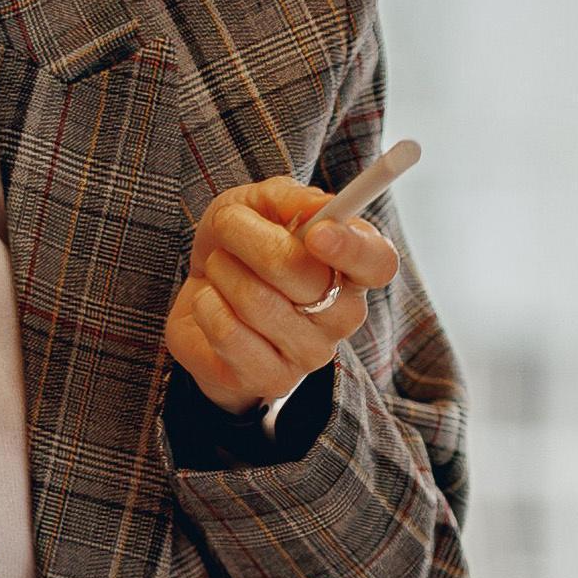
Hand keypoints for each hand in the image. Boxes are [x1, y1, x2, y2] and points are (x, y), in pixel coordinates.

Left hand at [167, 177, 395, 411]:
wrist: (199, 303)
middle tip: (229, 226)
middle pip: (301, 273)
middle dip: (247, 236)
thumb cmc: (240, 250)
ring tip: (219, 270)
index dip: (352, 247)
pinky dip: (207, 305)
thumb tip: (318, 206)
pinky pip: (229, 332)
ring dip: (222, 271)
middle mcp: (344, 314)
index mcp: (353, 266)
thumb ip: (289, 198)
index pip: (378, 262)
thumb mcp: (257, 206)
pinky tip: (212, 304)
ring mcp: (312, 353)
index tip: (317, 232)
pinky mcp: (274, 379)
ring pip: (256, 300)